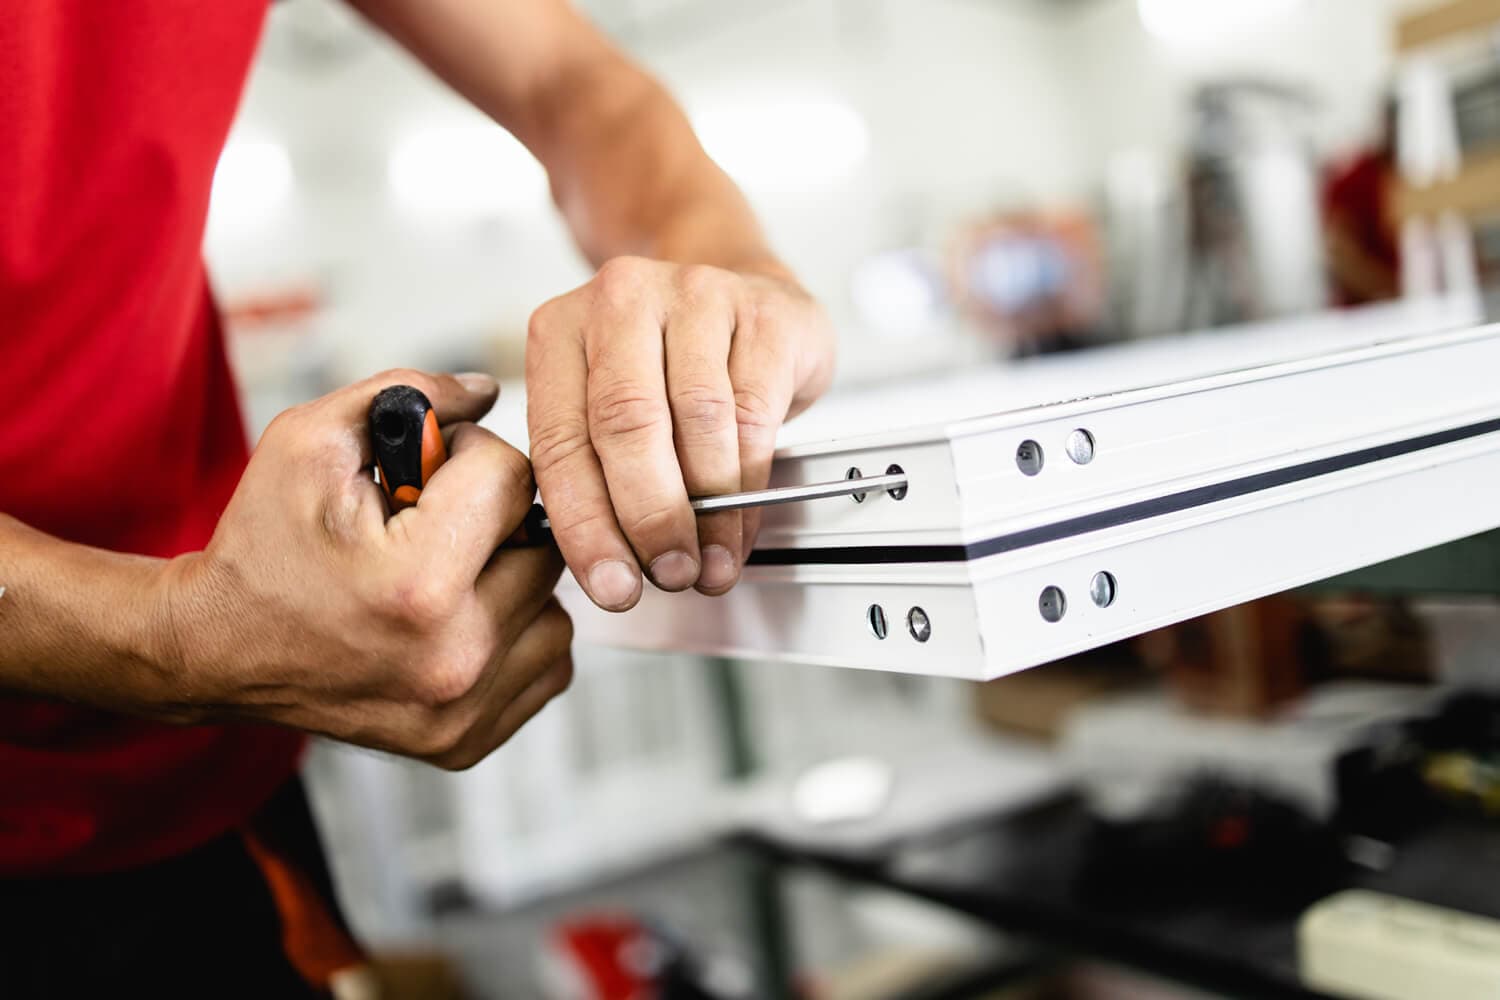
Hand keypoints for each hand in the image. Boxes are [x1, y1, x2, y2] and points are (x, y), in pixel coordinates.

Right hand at [155, 370, 573, 769]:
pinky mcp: (467, 740)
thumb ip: (410, 395)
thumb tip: (488, 389)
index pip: (513, 479)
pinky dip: (518, 635)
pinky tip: (463, 617)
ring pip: (555, 609)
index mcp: (418, 582)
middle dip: (501, 517)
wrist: (216, 649)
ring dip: (516, 579)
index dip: (471, 455)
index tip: (430, 471)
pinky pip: (546, 664)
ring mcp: (463, 708)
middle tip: (442, 520)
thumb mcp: (311, 441)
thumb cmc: (262, 546)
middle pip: (546, 545)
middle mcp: (453, 655)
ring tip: (452, 571)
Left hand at [526, 257, 835, 610]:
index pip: (560, 440)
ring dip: (707, 510)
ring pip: (696, 420)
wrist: (749, 297)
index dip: (585, 525)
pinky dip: (748, 483)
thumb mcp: (614, 407)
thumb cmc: (671, 365)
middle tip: (667, 573)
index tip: (611, 584)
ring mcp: (695, 296)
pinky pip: (754, 413)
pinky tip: (742, 523)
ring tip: (709, 560)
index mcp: (560, 330)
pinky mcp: (762, 314)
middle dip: (648, 518)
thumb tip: (613, 567)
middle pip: (626, 424)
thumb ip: (600, 472)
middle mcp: (621, 300)